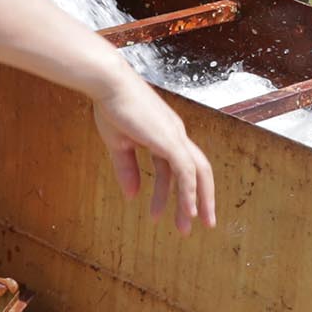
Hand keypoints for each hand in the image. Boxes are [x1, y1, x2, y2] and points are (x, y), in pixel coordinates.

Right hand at [91, 77, 216, 232]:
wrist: (108, 84)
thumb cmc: (111, 107)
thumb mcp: (118, 145)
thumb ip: (127, 170)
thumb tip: (133, 196)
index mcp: (165, 135)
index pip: (179, 168)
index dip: (181, 191)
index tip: (182, 213)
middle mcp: (176, 136)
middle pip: (198, 172)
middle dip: (202, 199)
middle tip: (203, 225)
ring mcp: (175, 137)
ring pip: (195, 174)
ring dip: (193, 202)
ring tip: (187, 226)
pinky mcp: (170, 140)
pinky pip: (186, 171)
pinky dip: (189, 191)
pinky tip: (187, 209)